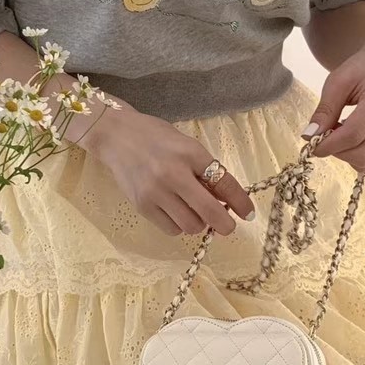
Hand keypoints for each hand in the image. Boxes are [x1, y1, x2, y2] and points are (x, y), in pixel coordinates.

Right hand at [81, 104, 255, 235]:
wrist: (116, 136)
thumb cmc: (156, 138)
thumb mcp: (186, 146)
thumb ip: (204, 170)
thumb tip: (225, 200)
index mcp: (190, 153)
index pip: (224, 183)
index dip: (241, 202)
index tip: (248, 213)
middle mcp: (174, 174)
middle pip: (210, 212)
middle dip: (224, 224)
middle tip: (226, 225)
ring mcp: (156, 192)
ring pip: (191, 225)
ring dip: (198, 223)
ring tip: (192, 211)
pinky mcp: (142, 206)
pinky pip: (171, 229)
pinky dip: (179, 225)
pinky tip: (175, 212)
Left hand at [304, 35, 364, 173]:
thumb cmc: (362, 69)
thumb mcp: (337, 82)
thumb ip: (324, 111)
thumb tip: (309, 137)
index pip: (353, 135)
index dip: (328, 145)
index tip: (312, 144)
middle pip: (362, 155)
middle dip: (338, 152)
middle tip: (328, 138)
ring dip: (349, 156)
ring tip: (343, 135)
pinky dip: (362, 157)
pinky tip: (358, 139)